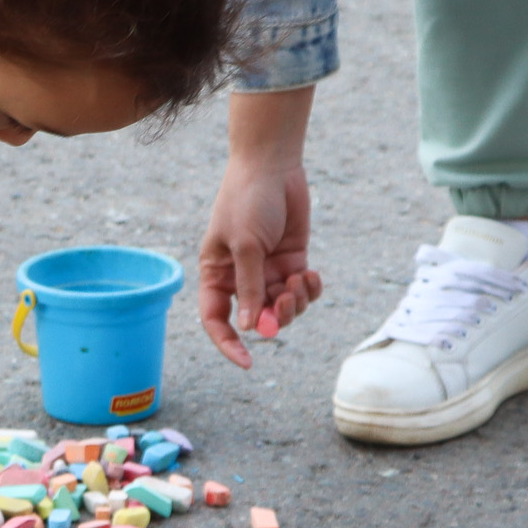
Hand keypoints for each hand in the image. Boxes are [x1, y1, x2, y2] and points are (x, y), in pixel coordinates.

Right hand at [198, 88, 324, 367]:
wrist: (274, 165)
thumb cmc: (249, 201)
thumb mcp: (246, 244)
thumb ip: (250, 287)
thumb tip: (251, 328)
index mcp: (216, 273)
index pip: (216, 319)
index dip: (228, 343)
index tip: (248, 362)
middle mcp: (241, 277)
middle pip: (257, 318)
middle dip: (276, 318)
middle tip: (287, 301)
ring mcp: (268, 270)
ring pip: (284, 308)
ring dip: (296, 302)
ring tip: (301, 279)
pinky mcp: (292, 261)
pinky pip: (303, 290)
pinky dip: (310, 288)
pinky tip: (311, 273)